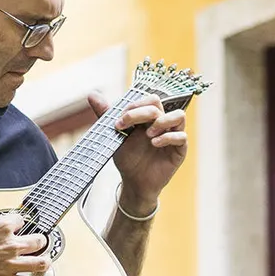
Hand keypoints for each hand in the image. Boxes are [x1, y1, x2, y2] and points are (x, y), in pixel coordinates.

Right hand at [0, 215, 52, 275]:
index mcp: (1, 226)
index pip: (21, 221)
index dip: (19, 225)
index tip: (19, 228)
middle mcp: (10, 243)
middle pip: (38, 240)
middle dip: (39, 241)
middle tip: (38, 243)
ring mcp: (11, 263)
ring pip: (41, 261)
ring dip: (45, 261)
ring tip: (45, 262)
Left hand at [77, 88, 187, 215]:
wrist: (134, 181)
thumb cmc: (127, 157)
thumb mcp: (115, 135)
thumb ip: (105, 114)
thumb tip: (92, 94)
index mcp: (149, 117)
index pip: (148, 100)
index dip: (134, 107)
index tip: (119, 122)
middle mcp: (162, 122)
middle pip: (159, 103)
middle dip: (141, 112)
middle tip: (128, 126)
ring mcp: (173, 135)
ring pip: (179, 115)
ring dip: (162, 121)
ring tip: (148, 134)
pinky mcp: (179, 150)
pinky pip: (182, 137)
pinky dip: (168, 137)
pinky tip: (154, 144)